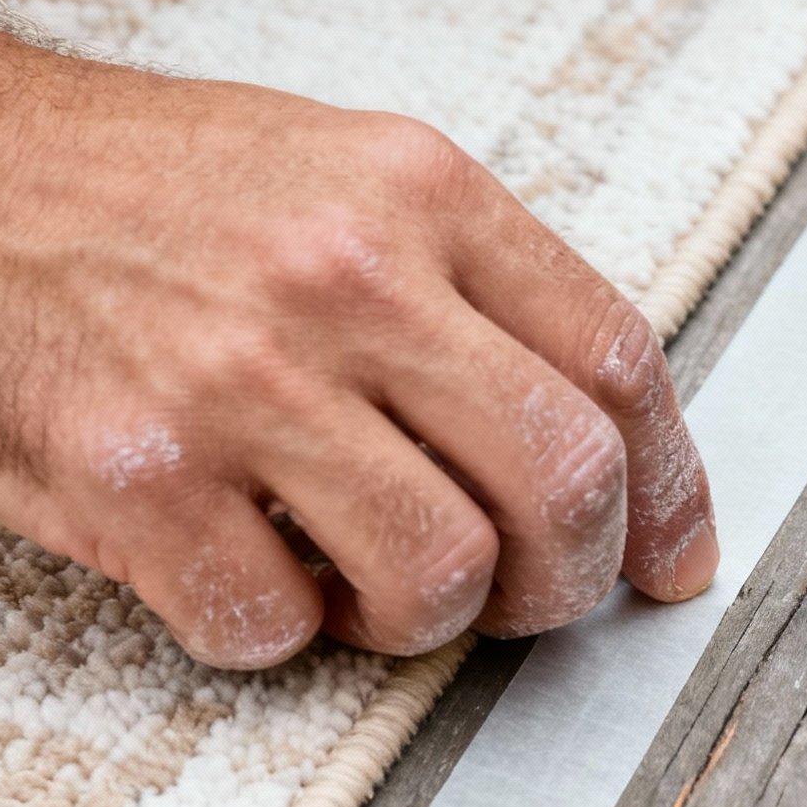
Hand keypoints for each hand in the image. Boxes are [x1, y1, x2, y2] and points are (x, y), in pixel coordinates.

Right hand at [0, 33, 717, 667]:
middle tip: (528, 596)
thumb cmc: (144, 190)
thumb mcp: (341, 176)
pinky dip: (275, 630)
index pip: (618, 362)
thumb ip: (472, 287)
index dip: (670, 489)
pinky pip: (276, 629)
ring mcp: (240, 379)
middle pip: (564, 482)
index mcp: (418, 190)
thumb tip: (600, 434)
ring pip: (441, 578)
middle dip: (568, 580)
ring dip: (417, 619)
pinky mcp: (136, 475)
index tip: (667, 555)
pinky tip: (243, 563)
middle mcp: (345, 275)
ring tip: (360, 575)